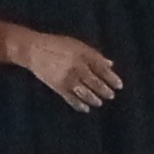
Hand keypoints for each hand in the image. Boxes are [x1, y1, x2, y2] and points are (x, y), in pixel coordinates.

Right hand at [0, 23, 121, 110]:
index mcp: (83, 54)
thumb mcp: (77, 45)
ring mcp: (68, 78)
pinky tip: (86, 108)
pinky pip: (72, 99)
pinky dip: (80, 105)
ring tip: (99, 102)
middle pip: (96, 82)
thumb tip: (110, 64)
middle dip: (105, 91)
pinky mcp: (58, 87)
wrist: (33, 50)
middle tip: (111, 95)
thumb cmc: (57, 45)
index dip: (112, 79)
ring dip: (94, 99)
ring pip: (86, 93)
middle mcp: (77, 66)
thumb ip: (94, 55)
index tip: (119, 86)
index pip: (102, 69)